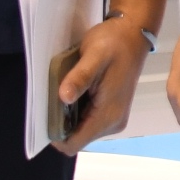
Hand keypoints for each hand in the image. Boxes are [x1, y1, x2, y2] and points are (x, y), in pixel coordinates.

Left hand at [50, 13, 153, 154]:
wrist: (132, 35)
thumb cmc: (114, 44)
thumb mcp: (94, 56)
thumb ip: (79, 78)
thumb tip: (63, 97)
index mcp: (108, 115)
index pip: (75, 144)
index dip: (56, 135)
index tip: (46, 114)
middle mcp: (113, 123)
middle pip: (77, 138)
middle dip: (61, 122)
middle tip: (55, 96)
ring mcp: (114, 118)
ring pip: (81, 129)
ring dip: (69, 115)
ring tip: (66, 90)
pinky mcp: (112, 111)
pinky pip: (88, 120)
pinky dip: (77, 110)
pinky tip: (76, 90)